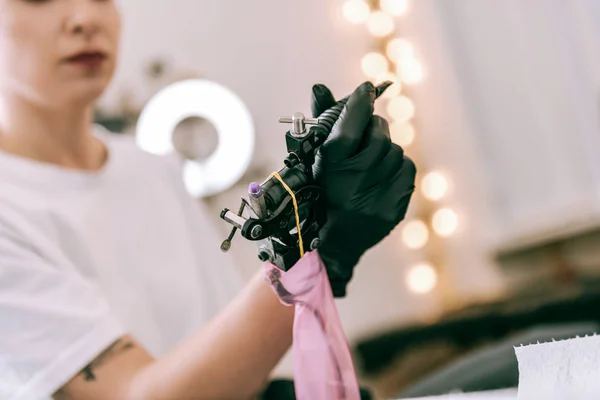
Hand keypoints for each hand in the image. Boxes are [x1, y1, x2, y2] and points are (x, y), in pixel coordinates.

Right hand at [311, 81, 416, 296]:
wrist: (331, 242)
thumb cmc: (319, 193)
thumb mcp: (314, 157)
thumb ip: (322, 121)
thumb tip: (320, 87)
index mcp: (331, 164)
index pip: (352, 122)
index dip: (360, 101)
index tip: (367, 88)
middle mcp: (356, 178)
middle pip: (379, 131)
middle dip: (372, 128)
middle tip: (363, 138)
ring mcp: (378, 193)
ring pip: (395, 149)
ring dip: (384, 151)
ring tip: (368, 167)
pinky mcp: (396, 205)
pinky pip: (406, 168)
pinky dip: (395, 168)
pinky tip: (380, 179)